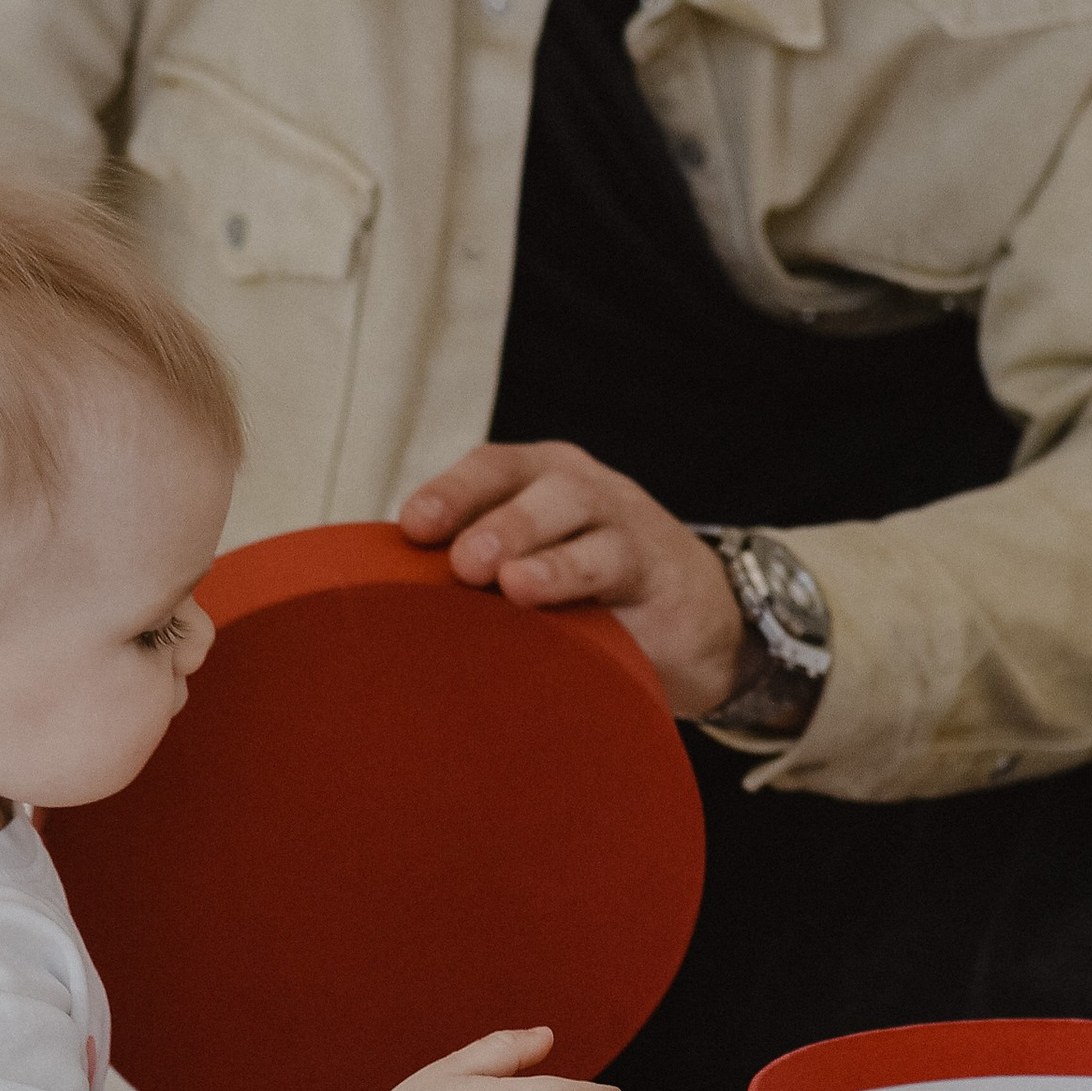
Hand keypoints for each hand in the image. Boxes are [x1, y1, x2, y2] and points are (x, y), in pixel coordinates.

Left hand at [398, 443, 745, 720]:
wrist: (698, 621)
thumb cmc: (590, 595)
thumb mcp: (531, 573)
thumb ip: (477, 577)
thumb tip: (393, 607)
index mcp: (536, 480)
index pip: (491, 469)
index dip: (451, 492)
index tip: (411, 528)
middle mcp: (579, 490)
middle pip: (531, 483)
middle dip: (491, 517)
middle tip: (461, 562)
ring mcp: (623, 523)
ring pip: (578, 515)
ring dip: (539, 548)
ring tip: (510, 584)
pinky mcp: (660, 567)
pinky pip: (619, 564)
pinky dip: (583, 583)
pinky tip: (561, 611)